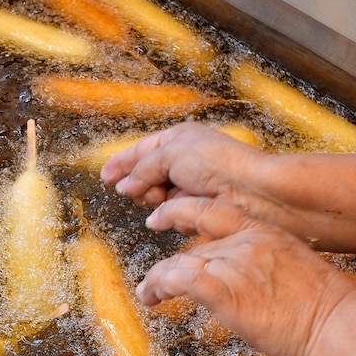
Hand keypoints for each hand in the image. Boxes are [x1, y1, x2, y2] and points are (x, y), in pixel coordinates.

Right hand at [101, 122, 270, 211]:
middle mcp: (184, 161)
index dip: (121, 164)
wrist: (251, 191)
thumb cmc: (217, 163)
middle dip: (142, 187)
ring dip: (160, 203)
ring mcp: (192, 186)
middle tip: (145, 193)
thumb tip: (125, 186)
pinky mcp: (200, 209)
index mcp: (178, 139)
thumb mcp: (171, 154)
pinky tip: (186, 213)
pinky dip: (177, 216)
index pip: (141, 151)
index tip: (105, 177)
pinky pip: (175, 216)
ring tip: (166, 201)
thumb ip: (142, 168)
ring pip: (160, 200)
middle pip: (147, 178)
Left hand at [134, 195, 355, 355]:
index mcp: (265, 232)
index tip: (162, 216)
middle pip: (194, 247)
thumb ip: (265, 265)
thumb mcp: (295, 269)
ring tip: (148, 293)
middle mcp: (246, 243)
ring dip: (158, 279)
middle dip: (171, 264)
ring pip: (180, 263)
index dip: (181, 211)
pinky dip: (159, 286)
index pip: (213, 211)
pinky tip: (152, 297)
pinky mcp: (225, 292)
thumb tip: (248, 278)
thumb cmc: (325, 309)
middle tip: (156, 279)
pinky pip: (179, 280)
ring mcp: (235, 265)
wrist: (336, 327)